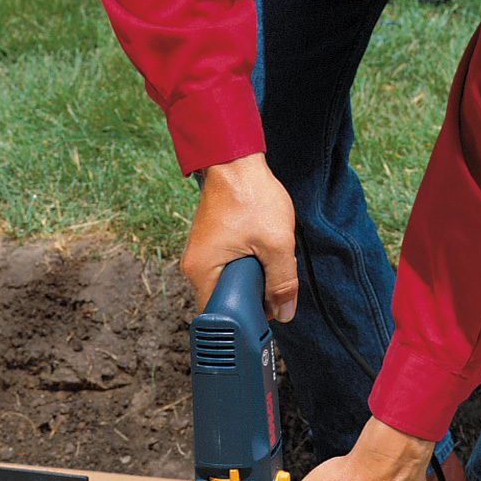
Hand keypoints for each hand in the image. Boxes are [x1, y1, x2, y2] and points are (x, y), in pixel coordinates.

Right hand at [182, 153, 298, 321]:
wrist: (235, 161)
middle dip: (253, 298)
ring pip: (230, 286)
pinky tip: (258, 251)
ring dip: (252, 280)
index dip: (246, 319)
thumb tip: (284, 313)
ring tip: (264, 257)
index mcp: (203, 271)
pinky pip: (229, 271)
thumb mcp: (276, 243)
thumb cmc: (250, 194)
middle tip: (270, 276)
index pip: (221, 317)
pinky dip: (247, 267)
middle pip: (226, 303)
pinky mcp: (210, 248)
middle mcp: (195, 268)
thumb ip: (283, 282)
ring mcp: (201, 257)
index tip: (265, 312)